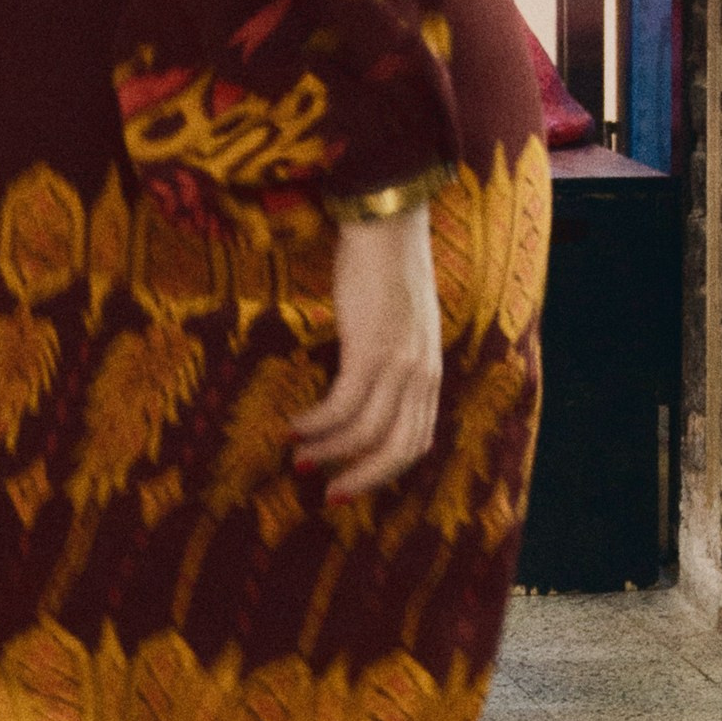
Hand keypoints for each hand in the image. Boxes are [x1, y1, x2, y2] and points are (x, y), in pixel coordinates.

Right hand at [292, 201, 442, 503]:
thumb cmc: (384, 271)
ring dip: (328, 452)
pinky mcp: (371, 351)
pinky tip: (291, 426)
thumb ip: (391, 359)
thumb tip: (362, 390)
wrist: (386, 226)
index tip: (352, 481)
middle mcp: (422, 375)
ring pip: (366, 433)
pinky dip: (315, 424)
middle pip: (398, 450)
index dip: (385, 470)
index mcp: (430, 372)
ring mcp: (399, 364)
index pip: (417, 440)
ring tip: (298, 458)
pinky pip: (341, 406)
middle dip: (362, 478)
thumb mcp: (399, 325)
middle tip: (328, 494)